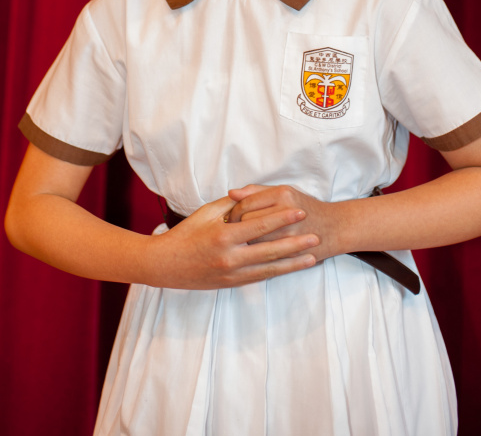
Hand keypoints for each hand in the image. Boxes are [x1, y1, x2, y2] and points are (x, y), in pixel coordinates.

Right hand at [142, 194, 319, 289]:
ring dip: (292, 263)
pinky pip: (259, 277)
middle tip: (315, 235)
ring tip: (312, 257)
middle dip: (295, 243)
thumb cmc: (186, 234)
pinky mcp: (232, 284)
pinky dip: (277, 272)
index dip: (281, 218)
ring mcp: (231, 274)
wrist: (166, 265)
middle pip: (269, 250)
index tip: (299, 210)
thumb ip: (231, 204)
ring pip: (268, 269)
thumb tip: (252, 195)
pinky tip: (291, 268)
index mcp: (223, 236)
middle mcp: (229, 257)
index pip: (259, 226)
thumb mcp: (206, 213)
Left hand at [227, 184, 339, 262]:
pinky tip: (252, 253)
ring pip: (255, 241)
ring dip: (245, 243)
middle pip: (248, 222)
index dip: (234, 212)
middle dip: (237, 228)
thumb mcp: (282, 191)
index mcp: (282, 194)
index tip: (230, 217)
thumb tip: (231, 193)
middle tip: (233, 231)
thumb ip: (256, 191)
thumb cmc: (304, 206)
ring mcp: (291, 233)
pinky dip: (256, 255)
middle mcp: (287, 211)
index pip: (246, 204)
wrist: (334, 227)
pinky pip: (267, 256)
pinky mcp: (294, 251)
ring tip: (241, 242)